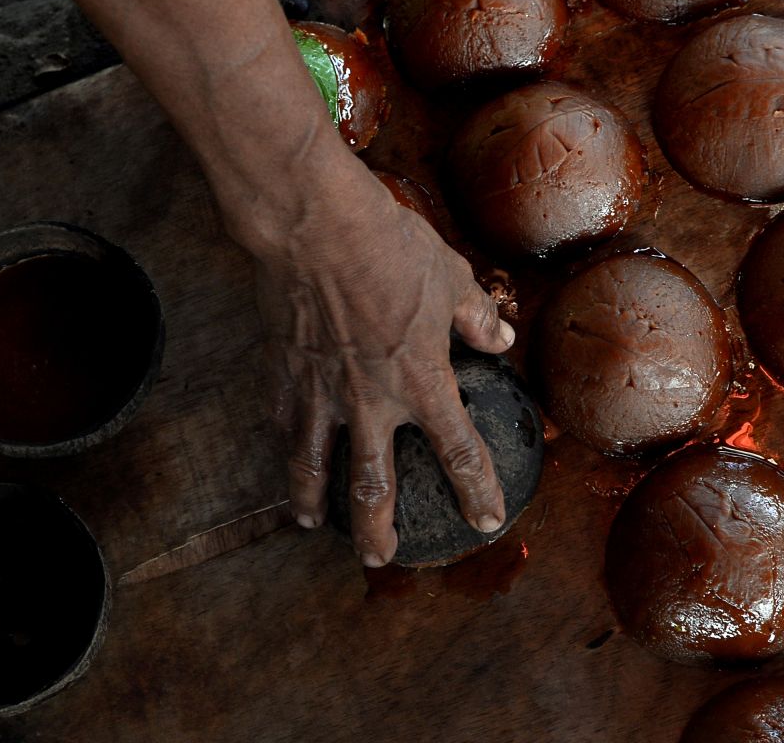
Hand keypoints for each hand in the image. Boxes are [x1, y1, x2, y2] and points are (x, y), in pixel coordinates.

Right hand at [237, 160, 514, 566]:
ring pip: (313, 465)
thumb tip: (500, 340)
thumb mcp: (451, 277)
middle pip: (374, 487)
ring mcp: (321, 390)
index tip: (486, 519)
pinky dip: (283, 443)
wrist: (315, 225)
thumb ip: (477, 318)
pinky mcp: (284, 370)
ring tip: (313, 526)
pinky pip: (283, 418)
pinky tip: (283, 454)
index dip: (476, 490)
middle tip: (382, 559)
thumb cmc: (390, 246)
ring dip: (314, 502)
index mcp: (423, 380)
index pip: (459, 451)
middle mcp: (371, 400)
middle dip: (379, 532)